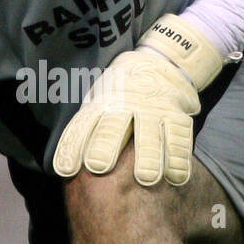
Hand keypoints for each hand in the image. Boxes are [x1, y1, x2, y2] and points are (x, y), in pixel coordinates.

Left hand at [52, 13, 222, 187]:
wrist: (161, 63)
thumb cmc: (122, 93)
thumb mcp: (101, 98)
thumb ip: (89, 124)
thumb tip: (68, 166)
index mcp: (102, 102)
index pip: (83, 125)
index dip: (72, 147)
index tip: (64, 170)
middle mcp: (125, 104)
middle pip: (113, 127)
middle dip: (105, 145)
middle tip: (98, 166)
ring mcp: (152, 109)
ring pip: (148, 133)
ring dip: (147, 157)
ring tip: (146, 179)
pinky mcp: (175, 114)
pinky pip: (178, 136)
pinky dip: (178, 158)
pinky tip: (176, 178)